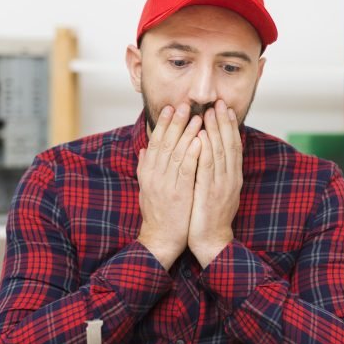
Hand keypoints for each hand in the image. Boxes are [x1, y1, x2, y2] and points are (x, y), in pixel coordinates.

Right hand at [137, 104, 201, 269]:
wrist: (161, 239)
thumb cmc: (158, 214)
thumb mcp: (147, 189)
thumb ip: (145, 168)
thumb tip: (144, 150)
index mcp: (148, 173)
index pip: (156, 143)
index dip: (163, 124)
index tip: (171, 108)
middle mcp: (155, 176)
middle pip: (166, 143)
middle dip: (176, 122)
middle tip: (185, 104)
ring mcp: (166, 185)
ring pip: (177, 153)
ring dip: (187, 133)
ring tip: (197, 116)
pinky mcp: (179, 194)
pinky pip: (186, 171)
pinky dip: (192, 154)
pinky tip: (199, 140)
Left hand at [188, 100, 242, 267]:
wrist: (211, 241)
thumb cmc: (210, 216)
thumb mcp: (216, 192)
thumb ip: (214, 173)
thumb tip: (210, 154)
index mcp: (232, 178)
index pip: (233, 147)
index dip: (229, 127)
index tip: (225, 109)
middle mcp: (230, 179)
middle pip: (228, 145)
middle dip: (223, 122)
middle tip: (219, 102)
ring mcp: (222, 186)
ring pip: (219, 152)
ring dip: (215, 131)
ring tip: (210, 112)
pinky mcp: (210, 193)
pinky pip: (207, 168)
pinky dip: (206, 151)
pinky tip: (202, 136)